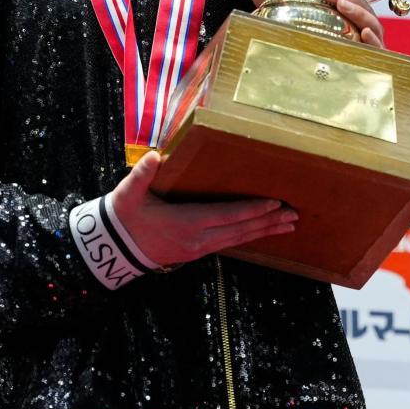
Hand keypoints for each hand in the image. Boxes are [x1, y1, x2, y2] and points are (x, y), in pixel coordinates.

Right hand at [110, 151, 296, 267]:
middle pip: (240, 230)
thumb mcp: (129, 194)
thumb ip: (142, 174)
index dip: (252, 210)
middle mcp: (198, 238)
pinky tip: (260, 232)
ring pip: (238, 239)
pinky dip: (248, 236)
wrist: (114, 247)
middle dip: (269, 222)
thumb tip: (155, 156)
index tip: (274, 203)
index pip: (227, 215)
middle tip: (295, 215)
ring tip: (288, 226)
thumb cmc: (125, 216)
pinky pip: (229, 243)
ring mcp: (199, 248)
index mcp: (186, 222)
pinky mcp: (196, 251)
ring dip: (264, 231)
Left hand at [251, 0, 384, 47]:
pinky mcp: (377, 60)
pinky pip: (379, 47)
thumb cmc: (319, 51)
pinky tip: (364, 33)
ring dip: (356, 10)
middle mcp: (363, 25)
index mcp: (348, 13)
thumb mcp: (299, 25)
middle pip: (359, 2)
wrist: (335, 89)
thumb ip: (282, 7)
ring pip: (370, 21)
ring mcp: (372, 42)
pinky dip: (373, 38)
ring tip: (340, 4)